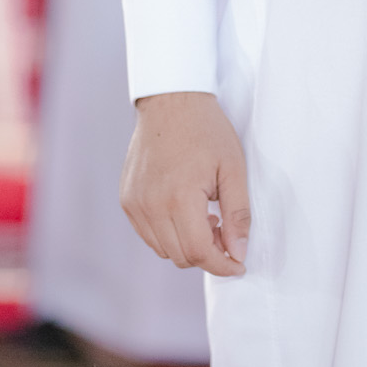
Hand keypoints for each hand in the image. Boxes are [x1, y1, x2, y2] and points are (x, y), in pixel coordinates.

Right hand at [120, 91, 249, 276]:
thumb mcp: (233, 169)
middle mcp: (151, 205)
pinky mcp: (127, 200)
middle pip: (180, 256)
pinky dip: (168, 234)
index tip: (238, 265)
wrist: (171, 101)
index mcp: (179, 197)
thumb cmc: (206, 130)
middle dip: (207, 254)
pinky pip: (148, 234)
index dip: (222, 265)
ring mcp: (135, 204)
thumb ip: (238, 215)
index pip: (199, 253)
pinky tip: (184, 211)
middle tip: (224, 231)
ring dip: (187, 245)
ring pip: (162, 249)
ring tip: (205, 216)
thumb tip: (238, 253)